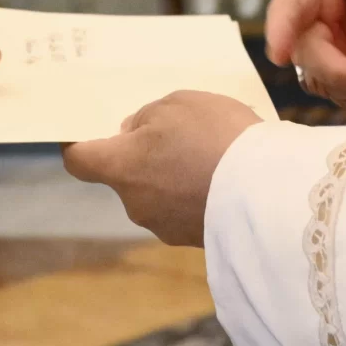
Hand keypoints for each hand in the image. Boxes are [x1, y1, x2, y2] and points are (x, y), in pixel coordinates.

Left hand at [61, 91, 261, 247]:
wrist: (267, 193)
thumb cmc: (213, 138)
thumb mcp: (178, 105)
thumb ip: (147, 117)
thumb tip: (135, 133)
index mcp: (121, 167)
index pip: (79, 160)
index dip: (78, 144)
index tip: (85, 133)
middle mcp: (135, 203)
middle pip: (126, 175)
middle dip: (144, 156)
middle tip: (177, 133)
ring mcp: (166, 226)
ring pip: (159, 193)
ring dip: (175, 175)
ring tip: (213, 154)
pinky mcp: (196, 240)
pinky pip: (187, 209)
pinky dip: (199, 193)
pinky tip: (228, 176)